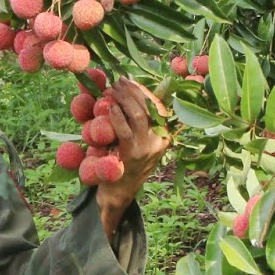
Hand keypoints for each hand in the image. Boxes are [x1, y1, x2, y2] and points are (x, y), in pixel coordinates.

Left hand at [96, 77, 169, 213]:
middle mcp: (159, 140)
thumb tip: (127, 97)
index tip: (129, 81)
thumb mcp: (138, 143)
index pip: (157, 106)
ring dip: (125, 99)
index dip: (142, 91)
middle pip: (149, 107)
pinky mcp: (133, 155)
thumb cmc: (125, 164)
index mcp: (163, 136)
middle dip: (133, 91)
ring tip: (112, 89)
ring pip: (140, 115)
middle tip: (118, 81)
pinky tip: (110, 107)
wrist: (119, 192)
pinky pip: (125, 131)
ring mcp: (148, 148)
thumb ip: (137, 124)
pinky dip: (117, 117)